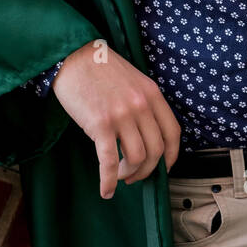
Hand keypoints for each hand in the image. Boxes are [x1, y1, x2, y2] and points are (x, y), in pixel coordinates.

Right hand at [52, 39, 181, 198]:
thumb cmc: (100, 69)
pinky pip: (110, 162)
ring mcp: (122, 115)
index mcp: (151, 94)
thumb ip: (143, 103)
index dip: (171, 156)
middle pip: (156, 150)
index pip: (172, 132)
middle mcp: (141, 105)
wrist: (73, 56)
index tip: (164, 167)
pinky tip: (106, 189)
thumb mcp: (132, 80)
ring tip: (120, 176)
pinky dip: (109, 181)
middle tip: (135, 175)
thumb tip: (146, 134)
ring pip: (137, 158)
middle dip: (147, 170)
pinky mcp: (100, 124)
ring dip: (129, 174)